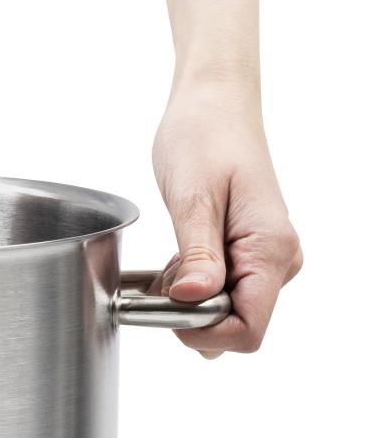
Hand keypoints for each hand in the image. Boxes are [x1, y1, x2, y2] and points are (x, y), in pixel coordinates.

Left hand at [152, 80, 301, 357]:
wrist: (214, 105)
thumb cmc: (204, 138)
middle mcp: (277, 261)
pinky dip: (188, 286)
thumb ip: (198, 254)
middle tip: (160, 276)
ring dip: (186, 299)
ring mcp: (264, 259)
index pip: (247, 330)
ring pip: (223, 311)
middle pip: (234, 325)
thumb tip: (194, 298)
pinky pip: (218, 291)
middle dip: (188, 313)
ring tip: (166, 261)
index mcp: (270, 249)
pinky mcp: (247, 255)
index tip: (167, 305)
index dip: (202, 331)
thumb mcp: (193, 197)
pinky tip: (173, 261)